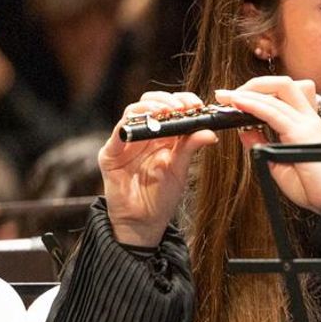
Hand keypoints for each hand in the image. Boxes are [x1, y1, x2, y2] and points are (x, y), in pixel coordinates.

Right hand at [100, 91, 217, 246]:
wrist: (142, 221)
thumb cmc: (161, 196)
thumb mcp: (179, 169)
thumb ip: (190, 148)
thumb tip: (210, 132)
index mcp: (162, 136)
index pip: (169, 108)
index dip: (181, 101)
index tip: (196, 104)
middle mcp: (143, 134)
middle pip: (149, 103)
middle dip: (166, 100)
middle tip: (180, 107)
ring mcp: (126, 142)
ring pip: (133, 113)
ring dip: (149, 108)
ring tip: (165, 112)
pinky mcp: (110, 154)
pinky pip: (117, 134)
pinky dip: (128, 127)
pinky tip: (142, 127)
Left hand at [219, 75, 320, 213]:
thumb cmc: (310, 187)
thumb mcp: (276, 161)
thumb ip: (261, 142)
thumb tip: (244, 128)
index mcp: (305, 124)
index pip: (284, 94)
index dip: (258, 90)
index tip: (234, 98)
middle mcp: (308, 120)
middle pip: (283, 84)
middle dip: (254, 84)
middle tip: (229, 94)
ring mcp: (307, 124)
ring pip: (278, 92)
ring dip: (249, 91)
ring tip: (227, 96)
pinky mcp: (302, 134)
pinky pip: (273, 113)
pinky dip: (253, 105)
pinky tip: (237, 104)